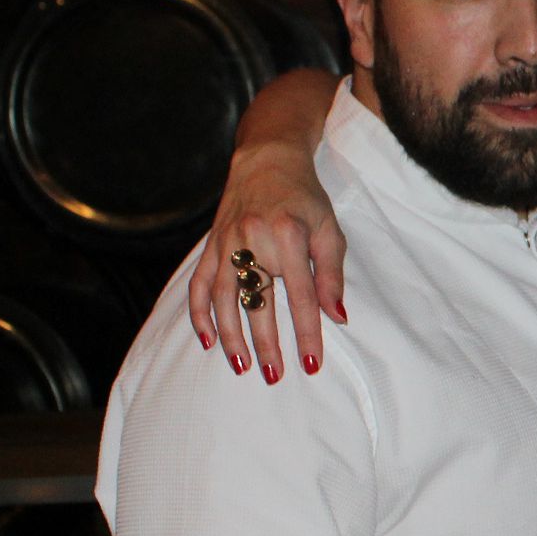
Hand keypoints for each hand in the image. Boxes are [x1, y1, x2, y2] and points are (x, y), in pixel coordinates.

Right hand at [186, 141, 346, 383]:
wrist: (267, 160)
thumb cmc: (306, 199)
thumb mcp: (330, 231)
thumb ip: (332, 276)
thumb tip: (337, 318)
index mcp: (289, 236)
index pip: (300, 296)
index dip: (306, 333)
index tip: (311, 364)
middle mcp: (253, 239)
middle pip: (257, 302)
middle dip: (266, 343)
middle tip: (276, 375)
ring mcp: (227, 243)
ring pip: (223, 298)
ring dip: (231, 336)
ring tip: (242, 366)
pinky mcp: (211, 245)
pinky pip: (199, 284)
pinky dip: (200, 314)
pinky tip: (208, 341)